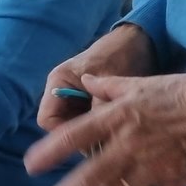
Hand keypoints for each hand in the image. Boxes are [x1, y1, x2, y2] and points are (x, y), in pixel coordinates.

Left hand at [26, 73, 185, 185]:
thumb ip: (109, 86)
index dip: (50, 153)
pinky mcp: (174, 180)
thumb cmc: (185, 93)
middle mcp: (129, 144)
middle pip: (91, 173)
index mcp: (118, 117)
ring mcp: (151, 166)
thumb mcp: (142, 82)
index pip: (74, 137)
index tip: (32, 166)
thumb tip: (85, 81)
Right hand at [37, 24, 157, 131]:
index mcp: (58, 83)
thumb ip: (99, 108)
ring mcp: (74, 98)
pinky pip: (89, 122)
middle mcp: (61, 92)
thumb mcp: (109, 81)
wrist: (138, 43)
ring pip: (76, 126)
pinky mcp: (89, 102)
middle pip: (61, 125)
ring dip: (92, 132)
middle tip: (104, 142)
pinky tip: (118, 128)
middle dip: (80, 135)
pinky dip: (101, 128)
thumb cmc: (118, 56)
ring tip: (114, 134)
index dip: (64, 133)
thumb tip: (99, 141)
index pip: (47, 119)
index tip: (88, 141)